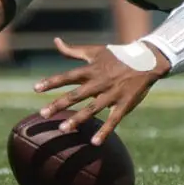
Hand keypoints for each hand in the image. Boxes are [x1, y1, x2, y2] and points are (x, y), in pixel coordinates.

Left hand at [34, 37, 168, 144]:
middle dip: (59, 103)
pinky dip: (105, 131)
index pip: (68, 76)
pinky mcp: (124, 104)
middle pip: (76, 94)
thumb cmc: (117, 56)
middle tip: (43, 113)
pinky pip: (114, 119)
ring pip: (92, 108)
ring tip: (62, 129)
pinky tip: (95, 143)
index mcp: (91, 69)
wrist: (147, 61)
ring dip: (78, 118)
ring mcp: (112, 94)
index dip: (52, 82)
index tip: (36, 88)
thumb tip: (55, 41)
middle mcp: (99, 82)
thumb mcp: (95, 51)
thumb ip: (73, 50)